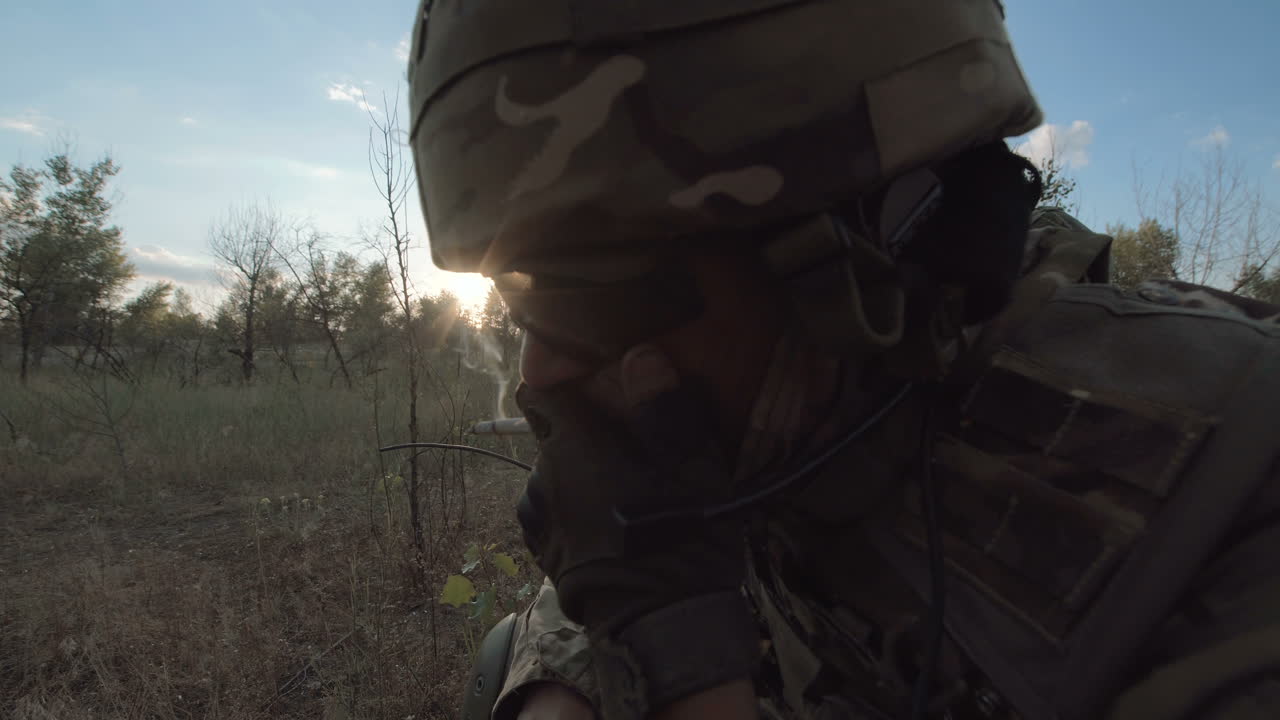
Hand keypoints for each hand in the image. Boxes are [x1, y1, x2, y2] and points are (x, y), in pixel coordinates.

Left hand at [515, 346, 758, 718]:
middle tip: (628, 448)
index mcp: (573, 444)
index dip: (562, 383)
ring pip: (552, 477)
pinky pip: (552, 514)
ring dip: (577, 476)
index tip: (590, 385)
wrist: (664, 624)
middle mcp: (542, 476)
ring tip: (620, 493)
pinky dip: (572, 511)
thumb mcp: (691, 462)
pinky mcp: (542, 554)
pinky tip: (607, 524)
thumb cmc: (682, 534)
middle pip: (553, 436)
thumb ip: (662, 404)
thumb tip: (640, 354)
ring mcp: (537, 519)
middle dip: (583, 435)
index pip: (540, 392)